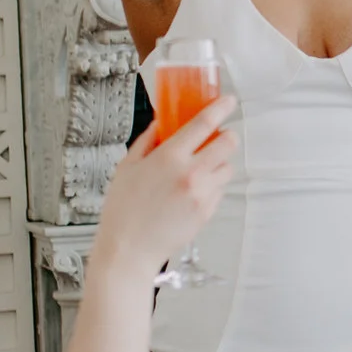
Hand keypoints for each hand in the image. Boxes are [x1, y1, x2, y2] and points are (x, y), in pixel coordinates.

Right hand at [90, 94, 237, 276]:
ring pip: (227, 168)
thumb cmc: (123, 210)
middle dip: (225, 136)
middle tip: (214, 139)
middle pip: (228, 143)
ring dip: (218, 164)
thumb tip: (162, 121)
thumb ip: (148, 140)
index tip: (228, 101)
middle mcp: (191, 173)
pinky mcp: (208, 211)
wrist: (129, 250)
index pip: (204, 123)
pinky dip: (211, 186)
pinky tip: (191, 192)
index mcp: (169, 157)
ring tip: (197, 171)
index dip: (221, 108)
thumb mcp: (128, 166)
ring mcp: (203, 194)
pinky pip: (220, 190)